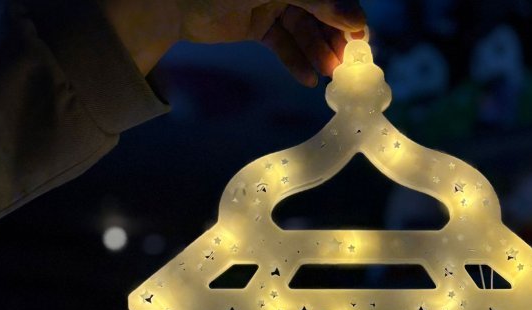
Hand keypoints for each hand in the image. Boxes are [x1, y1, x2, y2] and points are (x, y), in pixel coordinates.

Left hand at [101, 1, 366, 80]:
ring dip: (317, 52)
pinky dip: (295, 61)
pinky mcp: (258, 24)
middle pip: (320, 9)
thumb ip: (316, 1)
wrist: (171, 1)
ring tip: (328, 75)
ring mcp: (271, 1)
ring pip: (304, 29)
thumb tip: (357, 22)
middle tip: (347, 63)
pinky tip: (307, 79)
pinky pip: (284, 44)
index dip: (346, 10)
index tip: (360, 36)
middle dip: (334, 35)